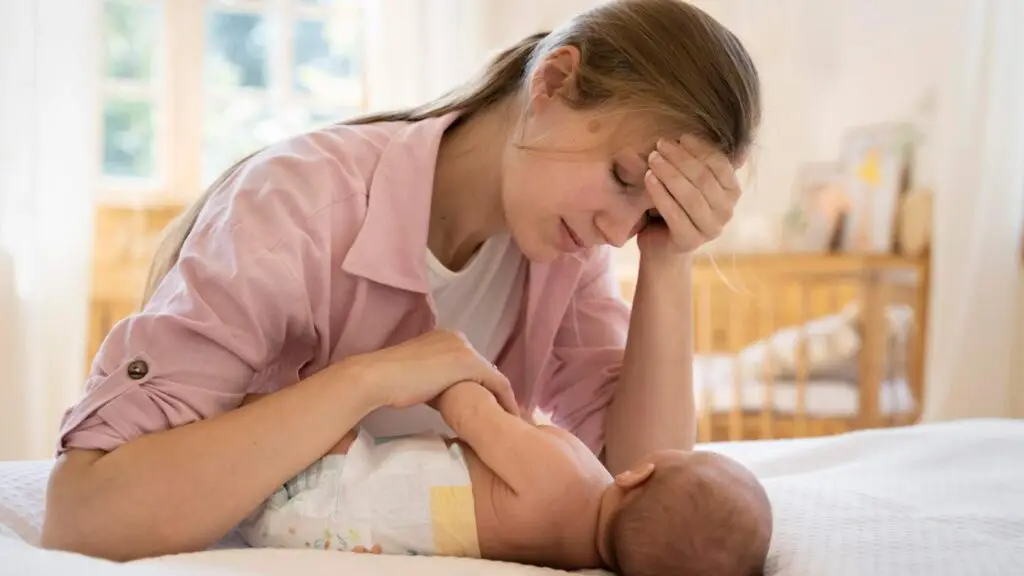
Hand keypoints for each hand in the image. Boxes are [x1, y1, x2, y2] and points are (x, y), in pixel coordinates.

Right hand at [344, 329, 518, 416]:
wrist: (379, 377)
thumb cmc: (391, 381)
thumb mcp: (418, 376)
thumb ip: (434, 379)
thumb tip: (444, 394)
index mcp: (444, 337)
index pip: (469, 363)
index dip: (479, 384)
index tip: (484, 404)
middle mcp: (458, 337)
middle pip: (483, 368)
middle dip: (492, 391)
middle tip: (500, 413)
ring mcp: (464, 348)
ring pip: (493, 376)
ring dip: (501, 397)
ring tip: (506, 417)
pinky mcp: (469, 363)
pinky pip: (498, 383)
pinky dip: (505, 400)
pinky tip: (509, 416)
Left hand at [640, 135, 742, 256]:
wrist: (661, 244)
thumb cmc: (675, 205)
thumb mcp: (689, 180)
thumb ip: (698, 160)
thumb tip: (703, 127)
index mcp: (732, 192)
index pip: (720, 164)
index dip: (700, 148)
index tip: (680, 136)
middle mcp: (727, 211)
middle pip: (704, 179)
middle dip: (681, 158)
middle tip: (660, 144)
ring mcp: (711, 229)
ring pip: (691, 195)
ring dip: (669, 173)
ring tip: (652, 158)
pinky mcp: (690, 241)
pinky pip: (675, 213)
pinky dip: (661, 193)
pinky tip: (648, 178)